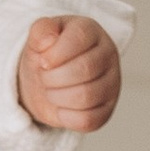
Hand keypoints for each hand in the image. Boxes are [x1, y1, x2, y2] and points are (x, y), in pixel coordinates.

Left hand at [16, 15, 122, 137]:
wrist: (44, 82)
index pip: (79, 38)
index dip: (55, 54)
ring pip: (86, 96)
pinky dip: (66, 117)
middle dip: (53, 78)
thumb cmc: (46, 56)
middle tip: (44, 77)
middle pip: (84, 69)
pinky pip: (88, 120)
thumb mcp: (38, 39)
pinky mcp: (107, 110)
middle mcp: (107, 55)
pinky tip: (61, 107)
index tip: (42, 61)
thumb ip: (41, 31)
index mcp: (91, 31)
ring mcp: (111, 83)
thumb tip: (48, 41)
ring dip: (57, 97)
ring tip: (51, 91)